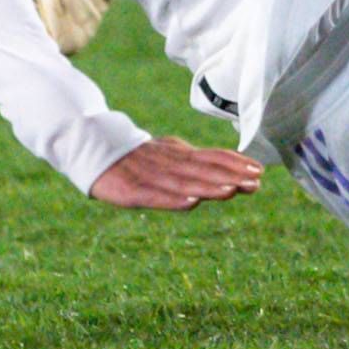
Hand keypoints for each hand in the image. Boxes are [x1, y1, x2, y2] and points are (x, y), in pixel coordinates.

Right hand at [89, 137, 260, 209]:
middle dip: (230, 176)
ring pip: (183, 182)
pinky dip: (173, 199)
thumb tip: (230, 172)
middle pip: (202, 170)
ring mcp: (149, 175)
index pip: (210, 157)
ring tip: (232, 191)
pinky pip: (155, 196)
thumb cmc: (135, 156)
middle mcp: (167, 162)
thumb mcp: (168, 154)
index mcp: (177, 154)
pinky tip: (192, 204)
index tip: (259, 171)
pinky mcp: (130, 190)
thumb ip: (195, 163)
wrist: (90, 144)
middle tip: (256, 182)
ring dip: (208, 186)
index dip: (234, 163)